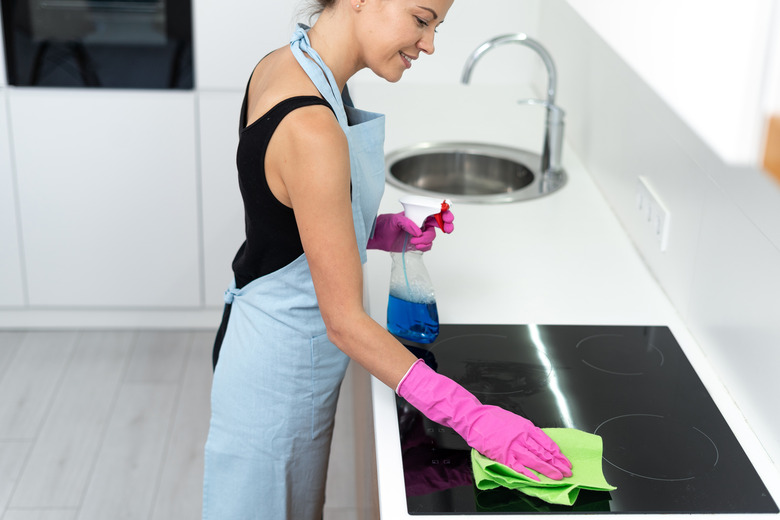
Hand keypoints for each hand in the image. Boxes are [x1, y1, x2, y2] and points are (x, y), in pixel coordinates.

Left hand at [367, 210, 453, 251]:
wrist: (378, 237)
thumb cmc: (385, 225)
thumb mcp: (394, 220)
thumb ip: (406, 223)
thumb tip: (417, 231)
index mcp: (418, 213)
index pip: (434, 211)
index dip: (444, 212)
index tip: (447, 216)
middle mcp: (421, 223)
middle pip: (440, 223)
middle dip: (446, 225)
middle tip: (448, 229)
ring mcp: (420, 233)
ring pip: (432, 236)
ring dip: (427, 239)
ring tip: (414, 240)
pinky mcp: (417, 243)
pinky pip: (427, 245)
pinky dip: (424, 246)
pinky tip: (415, 245)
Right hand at [397, 359, 571, 480]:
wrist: (472, 418)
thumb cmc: (490, 418)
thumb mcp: (512, 419)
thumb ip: (524, 430)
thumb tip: (536, 440)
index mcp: (525, 426)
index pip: (546, 441)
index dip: (557, 452)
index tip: (564, 459)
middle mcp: (521, 437)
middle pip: (544, 452)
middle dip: (557, 463)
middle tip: (567, 471)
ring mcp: (512, 447)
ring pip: (535, 460)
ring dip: (548, 470)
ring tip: (558, 476)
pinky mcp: (503, 455)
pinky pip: (519, 467)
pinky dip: (530, 474)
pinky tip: (538, 480)